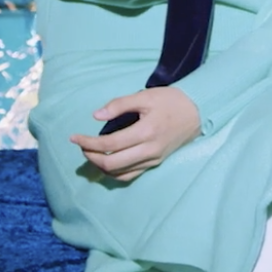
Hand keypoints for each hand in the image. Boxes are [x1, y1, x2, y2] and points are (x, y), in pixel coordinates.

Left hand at [69, 86, 201, 182]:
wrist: (198, 112)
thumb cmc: (171, 101)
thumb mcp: (145, 96)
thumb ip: (120, 104)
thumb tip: (96, 116)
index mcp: (146, 132)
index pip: (109, 144)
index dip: (88, 143)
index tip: (74, 137)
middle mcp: (149, 150)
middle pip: (111, 163)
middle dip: (91, 156)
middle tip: (81, 146)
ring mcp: (153, 159)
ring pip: (120, 173)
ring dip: (101, 166)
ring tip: (91, 153)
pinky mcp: (155, 163)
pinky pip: (131, 175)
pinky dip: (115, 172)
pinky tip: (107, 163)